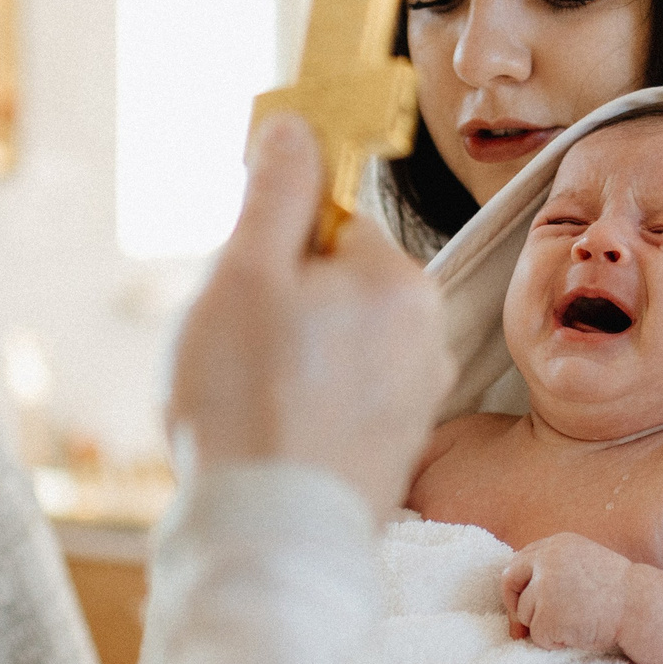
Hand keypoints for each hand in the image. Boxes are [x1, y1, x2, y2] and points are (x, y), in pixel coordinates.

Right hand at [166, 115, 449, 514]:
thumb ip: (276, 191)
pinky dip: (300, 416)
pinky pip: (339, 407)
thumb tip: (295, 125)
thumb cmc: (247, 402)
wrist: (268, 538)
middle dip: (278, 313)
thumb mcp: (246, 274)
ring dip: (285, 366)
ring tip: (245, 409)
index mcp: (400, 283)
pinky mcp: (393, 456)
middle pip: (333, 291)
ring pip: (333, 352)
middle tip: (234, 358)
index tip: (241, 297)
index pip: (328, 230)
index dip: (270, 256)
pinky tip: (267, 443)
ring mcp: (415, 404)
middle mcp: (428, 339)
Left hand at [502, 533, 634, 652]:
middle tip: (519, 628)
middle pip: (509, 582)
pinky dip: (554, 642)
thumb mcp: (584, 565)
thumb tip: (522, 594)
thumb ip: (555, 569)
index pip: (520, 561)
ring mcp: (545, 588)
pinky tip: (579, 634)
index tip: (520, 600)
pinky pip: (538, 636)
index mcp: (557, 544)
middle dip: (513, 606)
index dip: (517, 584)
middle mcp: (546, 561)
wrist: (641, 608)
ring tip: (576, 623)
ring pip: (524, 614)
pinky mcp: (547, 616)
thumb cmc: (620, 593)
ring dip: (543, 626)